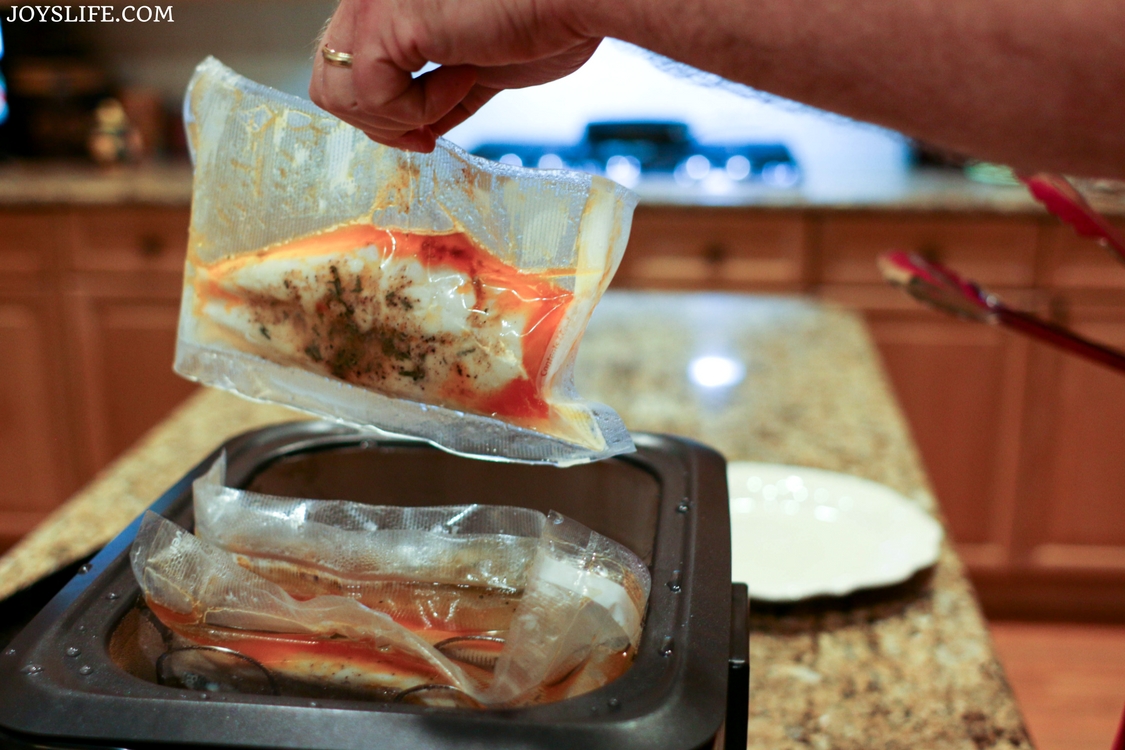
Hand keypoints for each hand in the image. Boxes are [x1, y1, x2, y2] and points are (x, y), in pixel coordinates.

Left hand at [310, 0, 603, 151]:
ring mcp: (374, 2)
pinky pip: (373, 95)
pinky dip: (418, 109)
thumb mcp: (478, 69)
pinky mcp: (390, 21)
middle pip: (328, 81)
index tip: (426, 134)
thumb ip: (438, 94)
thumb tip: (419, 129)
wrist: (578, 3)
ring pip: (336, 92)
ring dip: (393, 121)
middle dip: (379, 125)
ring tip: (444, 104)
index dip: (379, 113)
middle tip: (426, 135)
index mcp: (391, 4)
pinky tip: (462, 78)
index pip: (345, 67)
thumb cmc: (545, 23)